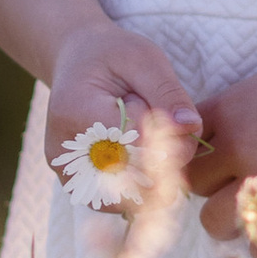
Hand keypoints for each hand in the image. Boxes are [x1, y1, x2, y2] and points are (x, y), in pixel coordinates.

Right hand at [44, 23, 203, 184]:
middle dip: (163, 158)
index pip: (134, 141)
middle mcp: (64, 150)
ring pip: (126, 198)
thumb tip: (191, 128)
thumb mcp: (144, 59)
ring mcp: (67, 172)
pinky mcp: (75, 185)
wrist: (78, 62)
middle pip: (130, 176)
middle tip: (164, 126)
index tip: (170, 114)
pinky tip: (143, 157)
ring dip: (153, 176)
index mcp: (77, 111)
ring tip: (148, 138)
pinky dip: (139, 186)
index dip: (165, 134)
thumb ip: (168, 93)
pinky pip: (117, 202)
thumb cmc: (113, 55)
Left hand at [196, 39, 256, 248]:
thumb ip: (235, 109)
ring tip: (253, 213)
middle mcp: (240, 147)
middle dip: (209, 187)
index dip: (195, 154)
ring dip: (229, 221)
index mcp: (229, 110)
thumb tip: (211, 134)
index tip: (213, 159)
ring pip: (214, 223)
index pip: (179, 144)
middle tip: (234, 186)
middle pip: (191, 184)